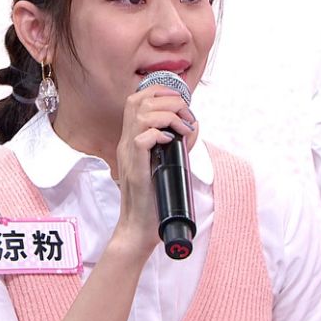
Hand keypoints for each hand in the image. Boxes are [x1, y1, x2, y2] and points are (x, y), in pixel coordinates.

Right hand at [113, 84, 196, 254]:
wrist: (139, 228)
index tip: (181, 102)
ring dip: (168, 115)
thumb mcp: (167, 164)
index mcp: (132, 140)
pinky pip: (141, 139)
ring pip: (141, 115)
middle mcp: (127, 143)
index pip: (137, 99)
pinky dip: (160, 135)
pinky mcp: (135, 169)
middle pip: (138, 100)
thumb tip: (193, 125)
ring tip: (182, 128)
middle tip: (186, 116)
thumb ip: (177, 144)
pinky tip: (171, 142)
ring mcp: (129, 155)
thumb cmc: (153, 200)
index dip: (160, 92)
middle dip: (169, 100)